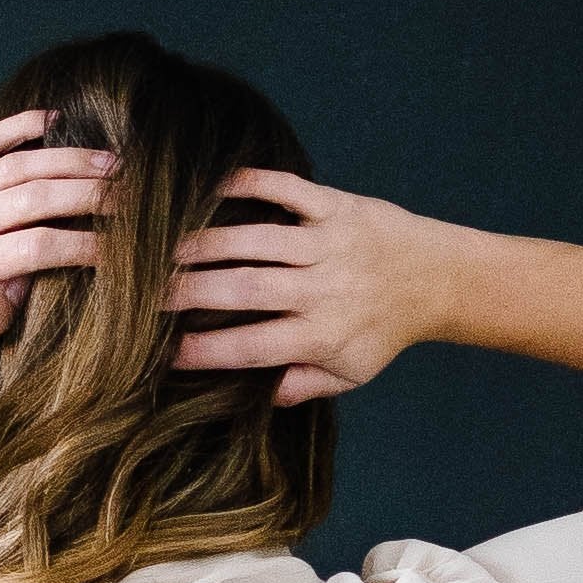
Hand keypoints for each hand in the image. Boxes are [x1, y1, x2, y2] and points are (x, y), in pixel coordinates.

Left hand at [0, 111, 111, 363]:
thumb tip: (17, 291)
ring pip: (16, 166)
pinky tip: (52, 120)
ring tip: (115, 164)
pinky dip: (15, 126)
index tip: (122, 251)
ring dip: (67, 161)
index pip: (36, 247)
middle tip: (137, 197)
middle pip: (35, 197)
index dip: (84, 245)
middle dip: (90, 194)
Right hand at [166, 171, 455, 404]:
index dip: (206, 351)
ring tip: (161, 247)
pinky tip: (210, 186)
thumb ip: (303, 386)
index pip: (253, 347)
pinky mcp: (336, 206)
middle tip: (143, 294)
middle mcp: (324, 289)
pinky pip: (289, 189)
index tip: (163, 353)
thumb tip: (254, 399)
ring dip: (206, 241)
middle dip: (190, 292)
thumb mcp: (350, 372)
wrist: (439, 277)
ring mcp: (329, 243)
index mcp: (323, 334)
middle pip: (246, 290)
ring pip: (258, 240)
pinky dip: (250, 183)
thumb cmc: (384, 329)